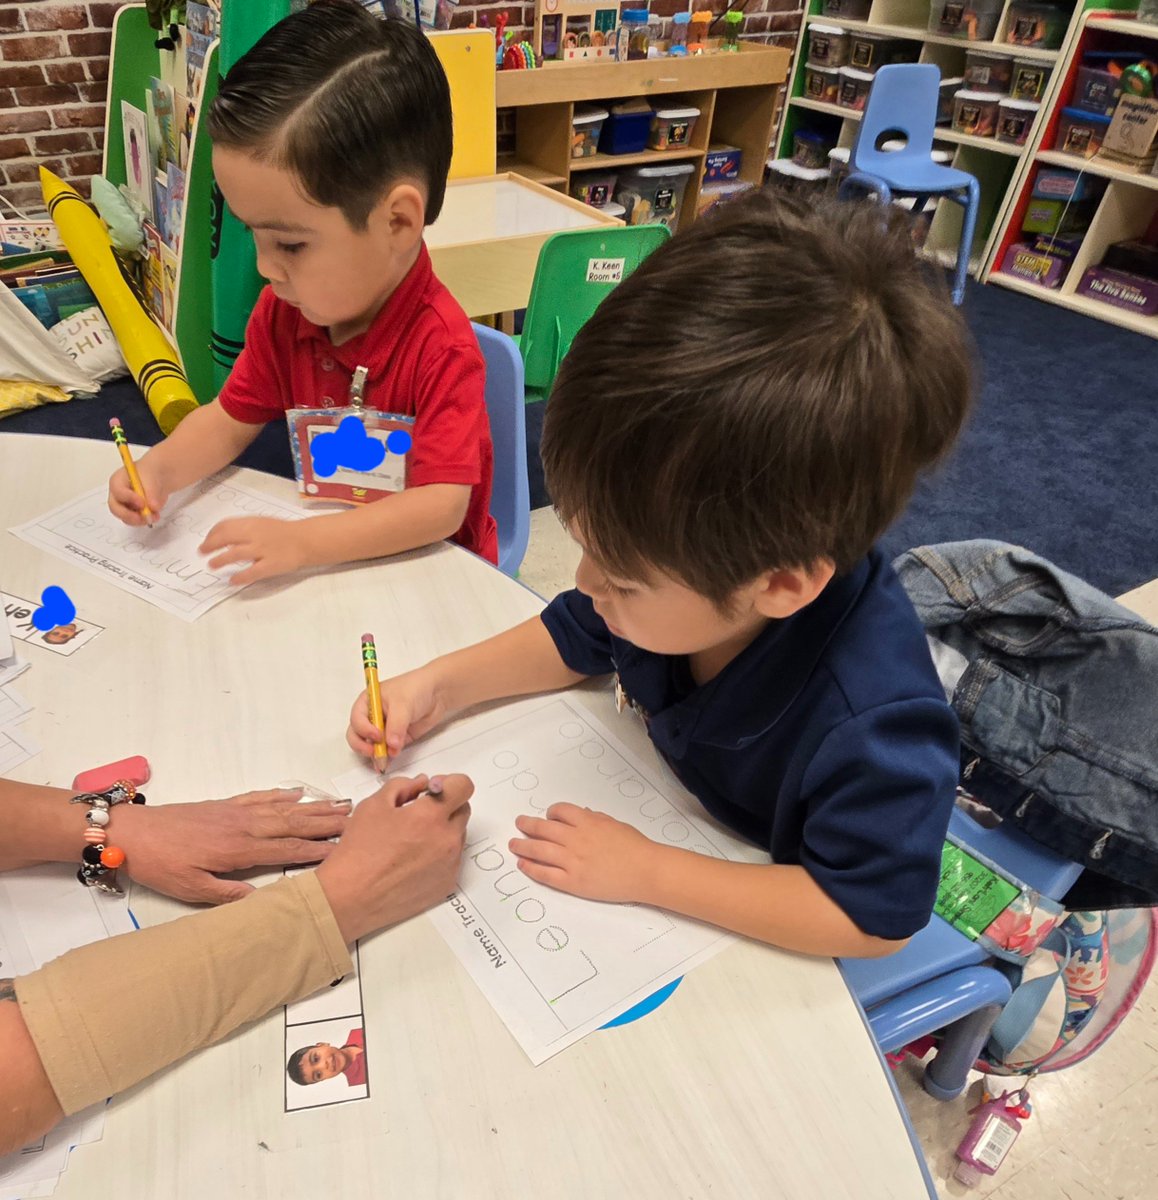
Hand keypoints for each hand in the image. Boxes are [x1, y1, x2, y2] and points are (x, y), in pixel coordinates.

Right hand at [108, 459, 170, 525]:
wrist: (157, 478)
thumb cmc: (150, 473)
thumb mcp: (152, 478)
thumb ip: (152, 493)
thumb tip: (153, 507)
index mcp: (117, 480)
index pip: (118, 491)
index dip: (128, 498)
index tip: (142, 503)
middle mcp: (117, 495)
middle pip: (115, 508)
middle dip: (128, 515)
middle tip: (143, 517)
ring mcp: (123, 505)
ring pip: (125, 518)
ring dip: (139, 520)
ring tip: (154, 516)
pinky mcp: (131, 513)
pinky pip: (134, 521)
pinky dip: (144, 521)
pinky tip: (154, 516)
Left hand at [114, 788, 351, 903]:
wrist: (134, 832)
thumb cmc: (161, 864)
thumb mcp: (191, 889)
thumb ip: (229, 894)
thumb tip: (264, 901)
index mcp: (239, 849)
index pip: (287, 849)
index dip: (317, 848)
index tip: (344, 847)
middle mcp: (244, 826)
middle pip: (293, 822)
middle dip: (325, 821)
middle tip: (354, 819)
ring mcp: (235, 812)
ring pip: (282, 808)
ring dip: (312, 806)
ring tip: (338, 804)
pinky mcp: (224, 805)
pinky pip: (260, 797)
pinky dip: (281, 794)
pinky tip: (296, 792)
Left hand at [199, 517, 307, 584]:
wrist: (306, 540)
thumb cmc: (283, 532)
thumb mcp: (262, 523)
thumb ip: (244, 529)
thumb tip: (223, 537)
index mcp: (252, 523)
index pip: (225, 525)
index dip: (212, 534)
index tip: (207, 541)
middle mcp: (255, 535)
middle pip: (226, 538)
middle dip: (210, 545)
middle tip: (202, 552)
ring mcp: (263, 550)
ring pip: (235, 554)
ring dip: (220, 560)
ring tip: (212, 565)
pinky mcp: (271, 565)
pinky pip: (251, 572)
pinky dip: (240, 577)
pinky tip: (232, 580)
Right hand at [317, 773, 471, 941]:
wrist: (351, 897)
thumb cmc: (358, 852)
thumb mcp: (374, 805)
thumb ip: (403, 786)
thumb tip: (421, 784)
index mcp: (430, 816)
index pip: (463, 786)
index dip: (450, 783)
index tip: (434, 790)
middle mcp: (446, 840)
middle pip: (463, 810)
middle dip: (446, 806)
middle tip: (419, 814)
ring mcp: (450, 864)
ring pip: (458, 835)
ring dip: (443, 831)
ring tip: (411, 841)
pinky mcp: (446, 884)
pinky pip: (452, 860)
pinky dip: (439, 855)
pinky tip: (413, 860)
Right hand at [347, 665, 448, 760]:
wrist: (437, 693)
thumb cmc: (416, 688)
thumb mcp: (403, 704)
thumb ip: (396, 725)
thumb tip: (391, 745)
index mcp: (368, 702)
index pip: (357, 719)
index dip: (364, 729)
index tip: (378, 735)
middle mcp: (372, 716)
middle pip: (357, 735)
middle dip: (363, 746)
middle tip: (375, 752)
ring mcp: (383, 728)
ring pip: (370, 745)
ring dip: (374, 755)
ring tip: (383, 761)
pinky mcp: (395, 738)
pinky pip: (386, 751)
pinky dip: (386, 758)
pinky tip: (387, 763)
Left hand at [509, 803, 656, 902]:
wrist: (645, 871)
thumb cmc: (635, 846)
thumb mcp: (614, 823)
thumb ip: (595, 818)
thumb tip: (582, 814)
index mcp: (587, 822)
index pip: (559, 811)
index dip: (550, 813)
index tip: (547, 817)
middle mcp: (576, 839)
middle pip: (543, 828)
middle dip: (527, 825)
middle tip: (519, 824)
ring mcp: (572, 861)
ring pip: (539, 850)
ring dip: (522, 845)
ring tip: (513, 844)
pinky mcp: (572, 882)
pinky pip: (546, 874)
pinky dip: (531, 868)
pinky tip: (523, 864)